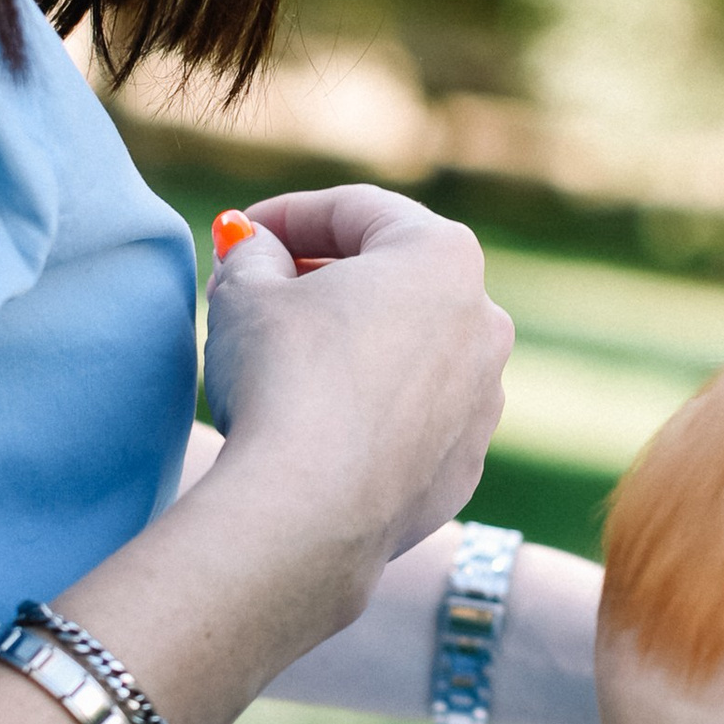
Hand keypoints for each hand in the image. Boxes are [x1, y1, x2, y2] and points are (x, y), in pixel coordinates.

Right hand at [199, 185, 512, 579]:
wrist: (311, 513)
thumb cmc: (282, 380)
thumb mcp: (244, 291)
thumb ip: (252, 254)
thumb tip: (256, 250)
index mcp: (441, 255)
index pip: (356, 211)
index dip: (286, 216)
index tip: (239, 236)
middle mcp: (483, 320)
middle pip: (392, 278)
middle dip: (322, 277)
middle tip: (258, 291)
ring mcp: (483, 398)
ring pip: (407, 351)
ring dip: (351, 345)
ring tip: (283, 363)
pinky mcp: (464, 465)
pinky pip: (411, 419)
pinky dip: (369, 411)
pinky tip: (316, 427)